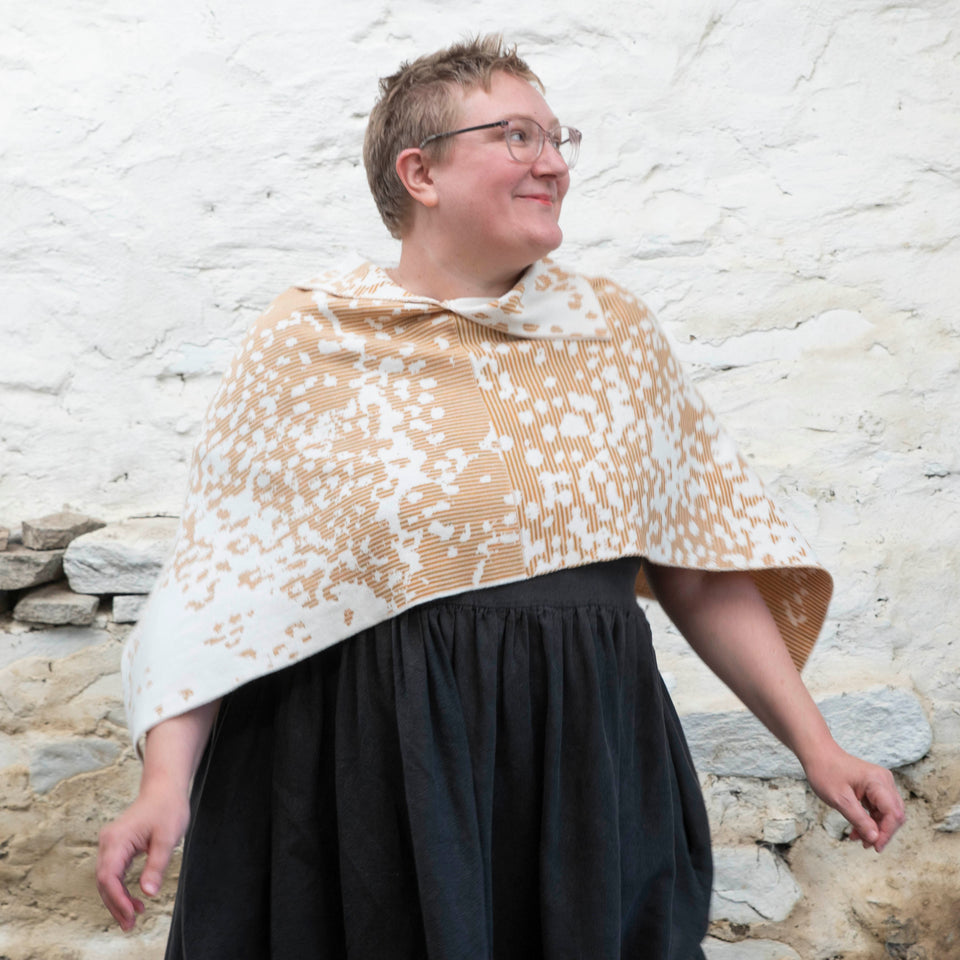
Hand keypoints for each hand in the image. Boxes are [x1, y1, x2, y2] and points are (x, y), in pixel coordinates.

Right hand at [96, 780, 190, 930]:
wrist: (164, 788)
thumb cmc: (168, 808)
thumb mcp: (168, 837)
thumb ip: (157, 865)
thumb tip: (148, 893)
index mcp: (117, 840)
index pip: (108, 877)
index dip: (118, 900)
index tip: (131, 915)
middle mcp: (108, 842)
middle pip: (104, 881)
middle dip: (116, 905)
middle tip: (130, 924)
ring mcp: (110, 844)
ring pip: (107, 879)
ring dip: (117, 899)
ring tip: (133, 916)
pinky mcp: (117, 845)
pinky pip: (113, 872)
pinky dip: (120, 888)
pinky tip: (133, 900)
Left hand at [801, 743, 905, 852]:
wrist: (817, 753)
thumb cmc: (825, 771)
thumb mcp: (840, 799)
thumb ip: (859, 820)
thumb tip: (875, 839)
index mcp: (878, 782)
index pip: (893, 813)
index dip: (886, 833)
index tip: (875, 847)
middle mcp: (884, 781)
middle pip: (893, 815)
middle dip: (881, 832)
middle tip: (865, 845)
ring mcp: (880, 784)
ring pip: (886, 813)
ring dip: (874, 828)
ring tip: (857, 839)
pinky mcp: (874, 787)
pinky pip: (877, 808)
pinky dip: (869, 820)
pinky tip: (856, 830)